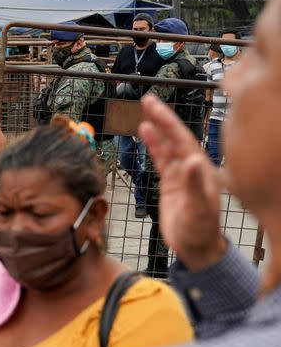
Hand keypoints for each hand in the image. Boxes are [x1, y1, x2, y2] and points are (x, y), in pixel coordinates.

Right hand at [139, 94, 226, 269]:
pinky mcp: (172, 182)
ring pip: (168, 145)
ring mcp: (182, 174)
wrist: (196, 246)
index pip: (183, 139)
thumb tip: (193, 161)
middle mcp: (193, 167)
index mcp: (202, 169)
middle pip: (175, 137)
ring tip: (145, 111)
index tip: (155, 107)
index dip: (169, 122)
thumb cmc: (200, 230)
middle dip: (162, 118)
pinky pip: (162, 158)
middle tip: (148, 99)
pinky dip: (154, 145)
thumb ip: (195, 185)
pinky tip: (146, 133)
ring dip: (157, 129)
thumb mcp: (198, 209)